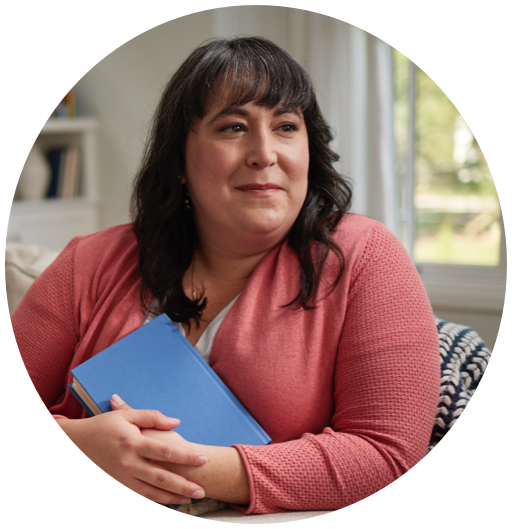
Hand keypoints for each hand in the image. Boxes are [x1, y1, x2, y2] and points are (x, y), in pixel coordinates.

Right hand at [57, 395, 206, 504]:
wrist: (74, 444)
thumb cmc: (103, 427)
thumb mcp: (127, 416)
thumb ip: (153, 417)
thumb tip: (176, 422)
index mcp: (133, 443)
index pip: (166, 452)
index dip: (186, 457)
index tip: (202, 459)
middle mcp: (128, 464)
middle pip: (162, 477)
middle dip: (184, 485)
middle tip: (202, 490)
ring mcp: (121, 478)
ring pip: (151, 492)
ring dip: (172, 497)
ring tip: (190, 499)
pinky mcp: (116, 486)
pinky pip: (138, 497)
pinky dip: (154, 502)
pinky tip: (167, 503)